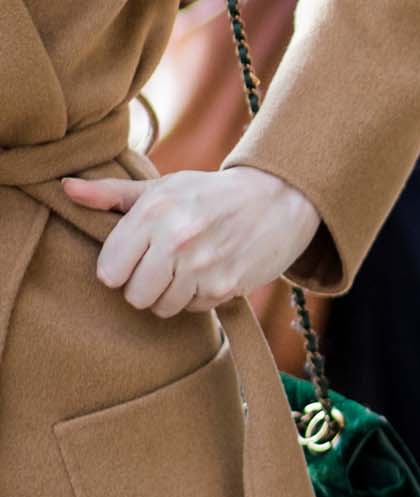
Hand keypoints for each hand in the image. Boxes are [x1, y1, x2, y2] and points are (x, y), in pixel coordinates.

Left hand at [61, 167, 322, 317]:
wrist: (278, 197)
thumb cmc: (210, 193)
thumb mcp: (163, 187)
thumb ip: (111, 194)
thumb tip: (65, 188)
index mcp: (154, 211)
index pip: (109, 271)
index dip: (119, 269)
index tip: (135, 258)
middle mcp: (176, 238)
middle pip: (134, 296)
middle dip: (144, 287)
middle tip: (161, 268)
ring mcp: (203, 265)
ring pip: (162, 307)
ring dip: (170, 295)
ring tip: (186, 269)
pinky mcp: (226, 285)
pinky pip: (193, 309)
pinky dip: (198, 297)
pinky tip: (209, 272)